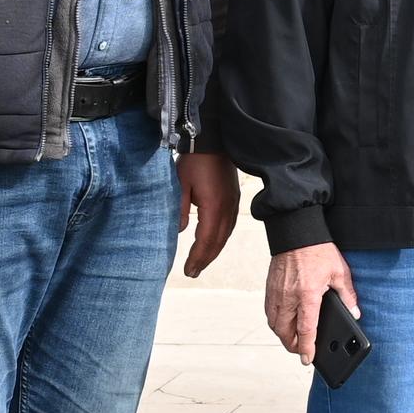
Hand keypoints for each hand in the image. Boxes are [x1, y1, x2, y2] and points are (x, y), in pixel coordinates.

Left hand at [178, 148, 239, 278]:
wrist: (214, 140)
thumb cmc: (194, 161)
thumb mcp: (180, 184)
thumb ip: (180, 209)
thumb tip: (180, 231)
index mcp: (214, 206)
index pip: (206, 240)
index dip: (198, 257)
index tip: (188, 270)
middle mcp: (227, 208)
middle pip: (218, 241)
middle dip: (205, 258)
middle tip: (193, 272)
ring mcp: (233, 203)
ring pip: (225, 234)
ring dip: (214, 250)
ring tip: (202, 262)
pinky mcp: (233, 198)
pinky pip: (229, 224)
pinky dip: (220, 238)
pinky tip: (213, 241)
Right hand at [267, 243, 358, 364]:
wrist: (295, 231)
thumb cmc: (318, 250)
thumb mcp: (340, 272)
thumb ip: (348, 295)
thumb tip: (354, 312)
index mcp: (307, 294)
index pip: (305, 329)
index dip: (306, 347)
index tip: (308, 359)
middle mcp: (288, 297)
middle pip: (284, 332)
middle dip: (292, 345)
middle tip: (301, 351)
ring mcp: (276, 293)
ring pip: (274, 324)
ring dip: (282, 335)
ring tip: (293, 339)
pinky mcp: (270, 288)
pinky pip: (269, 312)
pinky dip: (275, 322)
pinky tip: (284, 322)